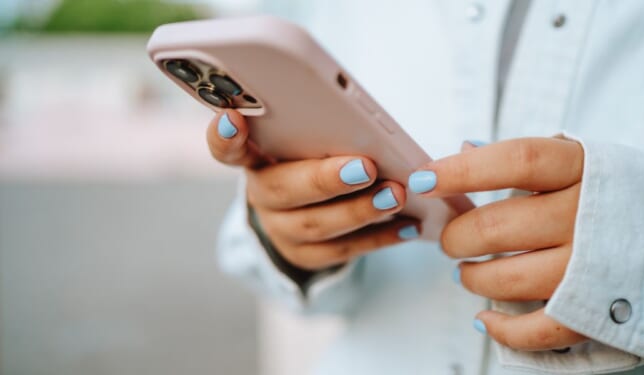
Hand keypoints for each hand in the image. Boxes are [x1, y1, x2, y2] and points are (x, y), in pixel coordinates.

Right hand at [207, 110, 419, 270]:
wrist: (308, 211)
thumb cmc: (315, 160)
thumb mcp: (310, 142)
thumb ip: (321, 131)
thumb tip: (364, 126)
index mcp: (255, 157)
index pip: (226, 148)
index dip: (225, 136)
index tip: (234, 119)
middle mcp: (261, 195)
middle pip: (283, 190)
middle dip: (326, 179)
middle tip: (366, 167)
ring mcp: (281, 230)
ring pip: (315, 225)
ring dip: (360, 210)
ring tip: (395, 195)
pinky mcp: (306, 256)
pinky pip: (342, 250)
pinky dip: (379, 237)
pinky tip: (408, 224)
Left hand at [409, 138, 586, 350]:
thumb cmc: (620, 197)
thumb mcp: (584, 162)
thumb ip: (528, 159)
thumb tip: (463, 149)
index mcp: (585, 170)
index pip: (515, 161)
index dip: (462, 170)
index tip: (424, 179)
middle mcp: (588, 216)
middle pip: (497, 227)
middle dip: (458, 236)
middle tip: (452, 240)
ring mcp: (592, 269)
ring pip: (507, 279)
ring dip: (472, 278)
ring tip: (467, 272)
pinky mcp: (595, 312)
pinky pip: (536, 330)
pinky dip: (501, 329)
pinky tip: (484, 318)